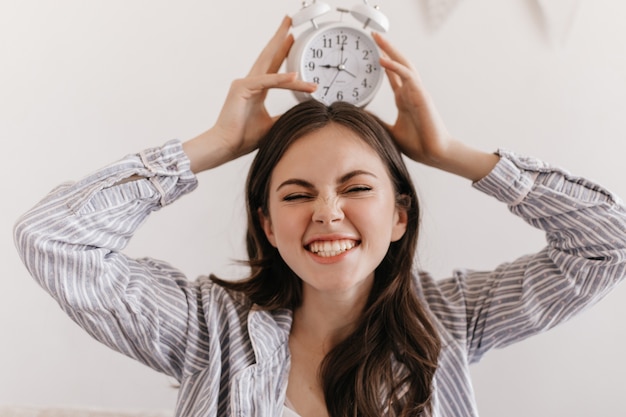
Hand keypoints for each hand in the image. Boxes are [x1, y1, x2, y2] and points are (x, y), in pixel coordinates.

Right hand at [184, 17, 316, 172]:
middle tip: (289, 21)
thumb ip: (285, 115)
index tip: (293, 39)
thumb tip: (302, 113)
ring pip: (270, 67)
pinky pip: (266, 83)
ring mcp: (244, 84)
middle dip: (280, 38)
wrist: (226, 147)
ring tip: (293, 35)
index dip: (283, 52)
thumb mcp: (273, 124)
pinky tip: (294, 77)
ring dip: (281, 50)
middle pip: (268, 56)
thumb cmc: (243, 137)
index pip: (273, 66)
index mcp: (256, 89)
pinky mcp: (241, 89)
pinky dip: (280, 80)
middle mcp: (250, 83)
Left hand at [373, 32, 498, 180]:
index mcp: (404, 100)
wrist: (434, 153)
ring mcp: (416, 92)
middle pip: (397, 64)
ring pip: (403, 64)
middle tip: (373, 36)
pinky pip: (407, 75)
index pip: (392, 76)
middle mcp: (410, 92)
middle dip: (386, 49)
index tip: (373, 52)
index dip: (384, 63)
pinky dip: (395, 66)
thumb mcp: (390, 132)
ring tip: (377, 38)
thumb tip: (361, 118)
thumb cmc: (418, 144)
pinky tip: (382, 59)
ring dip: (390, 50)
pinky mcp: (421, 95)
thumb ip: (378, 122)